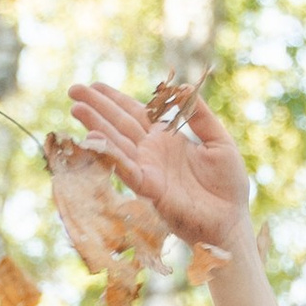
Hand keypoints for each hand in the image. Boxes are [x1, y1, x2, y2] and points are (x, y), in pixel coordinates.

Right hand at [66, 79, 256, 259]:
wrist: (231, 220)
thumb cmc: (227, 185)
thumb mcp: (219, 141)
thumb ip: (201, 116)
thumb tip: (185, 86)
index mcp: (165, 138)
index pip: (135, 113)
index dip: (114, 99)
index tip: (94, 85)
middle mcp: (151, 153)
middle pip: (120, 124)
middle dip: (97, 107)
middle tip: (74, 90)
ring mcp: (149, 170)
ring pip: (118, 143)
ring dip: (97, 126)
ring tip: (77, 109)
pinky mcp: (151, 190)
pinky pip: (128, 169)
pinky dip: (112, 154)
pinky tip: (94, 139)